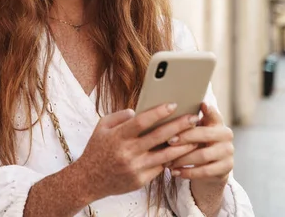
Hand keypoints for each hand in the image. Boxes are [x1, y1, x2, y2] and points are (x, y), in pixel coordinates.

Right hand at [76, 103, 198, 201]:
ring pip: (165, 155)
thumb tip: (136, 111)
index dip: (158, 112)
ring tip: (196, 136)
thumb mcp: (101, 127)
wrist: (88, 180)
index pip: (142, 122)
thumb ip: (118, 116)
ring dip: (183, 145)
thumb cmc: (96, 149)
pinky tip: (182, 152)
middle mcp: (127, 152)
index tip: (173, 104)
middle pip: (158, 137)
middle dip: (179, 125)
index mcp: (118, 137)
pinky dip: (172, 159)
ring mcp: (135, 168)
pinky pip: (160, 168)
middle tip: (194, 117)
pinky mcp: (140, 181)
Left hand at [167, 103, 233, 183]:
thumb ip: (188, 122)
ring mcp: (228, 152)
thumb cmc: (197, 144)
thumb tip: (168, 109)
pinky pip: (204, 171)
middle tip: (168, 141)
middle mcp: (226, 135)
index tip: (202, 104)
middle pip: (204, 134)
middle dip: (184, 138)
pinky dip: (188, 172)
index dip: (209, 110)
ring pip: (202, 155)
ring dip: (182, 159)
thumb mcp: (195, 132)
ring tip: (168, 161)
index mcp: (217, 122)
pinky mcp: (226, 168)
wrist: (211, 169)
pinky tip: (176, 172)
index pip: (214, 114)